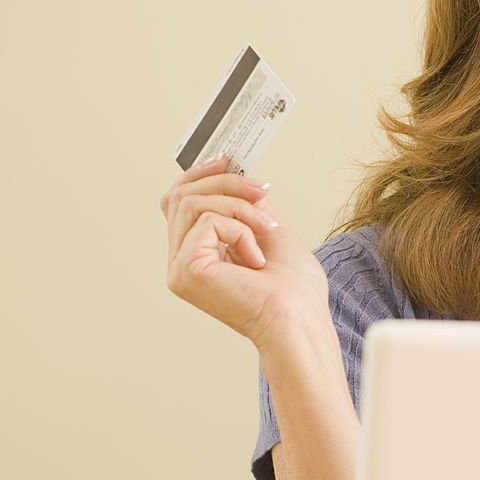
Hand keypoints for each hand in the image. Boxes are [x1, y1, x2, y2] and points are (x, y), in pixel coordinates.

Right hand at [160, 155, 330, 354]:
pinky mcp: (186, 271)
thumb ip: (246, 203)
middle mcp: (181, 263)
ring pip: (194, 203)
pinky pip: (208, 222)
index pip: (178, 202)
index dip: (199, 175)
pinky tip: (256, 258)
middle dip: (225, 182)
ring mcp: (179, 269)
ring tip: (268, 228)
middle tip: (262, 189)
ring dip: (241, 206)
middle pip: (182, 196)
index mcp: (196, 256)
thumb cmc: (294, 290)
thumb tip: (234, 172)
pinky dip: (241, 229)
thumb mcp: (269, 229)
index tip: (228, 159)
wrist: (301, 320)